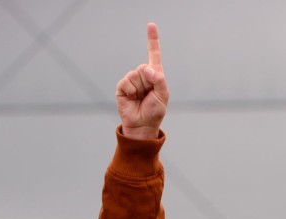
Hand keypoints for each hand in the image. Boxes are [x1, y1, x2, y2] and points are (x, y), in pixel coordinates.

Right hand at [115, 22, 168, 139]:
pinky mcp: (122, 88)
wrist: (142, 126)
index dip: (152, 40)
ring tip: (140, 98)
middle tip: (148, 95)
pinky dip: (131, 90)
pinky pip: (126, 82)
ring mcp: (132, 81)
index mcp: (154, 76)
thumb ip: (159, 79)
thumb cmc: (154, 112)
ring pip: (135, 74)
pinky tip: (132, 98)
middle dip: (148, 81)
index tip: (151, 25)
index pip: (153, 55)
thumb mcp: (163, 95)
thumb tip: (146, 69)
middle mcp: (143, 76)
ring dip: (139, 88)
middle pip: (144, 68)